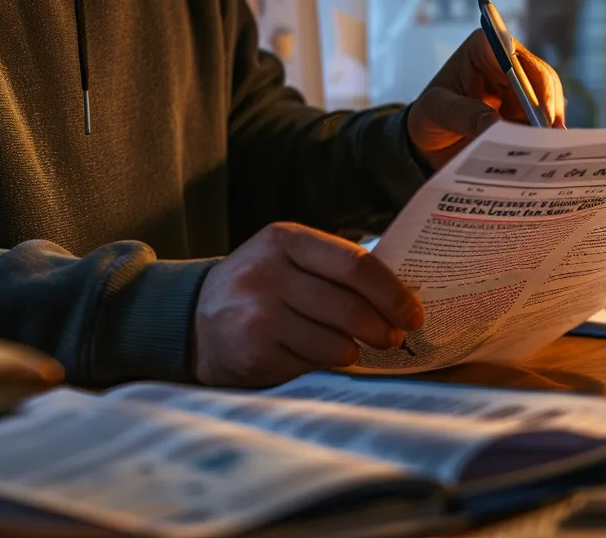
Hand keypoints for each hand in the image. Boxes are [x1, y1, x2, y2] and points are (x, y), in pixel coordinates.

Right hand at [193, 222, 423, 386]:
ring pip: (336, 343)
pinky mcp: (253, 353)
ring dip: (355, 351)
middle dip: (383, 329)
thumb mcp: (288, 258)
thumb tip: (402, 296)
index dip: (393, 293)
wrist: (193, 318)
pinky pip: (312, 366)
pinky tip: (318, 357)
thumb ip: (335, 267)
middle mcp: (268, 273)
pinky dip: (324, 366)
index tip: (413, 313)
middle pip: (351, 308)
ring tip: (354, 348)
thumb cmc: (259, 287)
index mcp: (285, 240)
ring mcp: (258, 315)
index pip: (357, 265)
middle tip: (393, 338)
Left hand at [407, 28, 565, 167]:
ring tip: (547, 153)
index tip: (543, 115)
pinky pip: (543, 122)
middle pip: (541, 81)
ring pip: (548, 103)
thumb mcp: (435, 113)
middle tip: (551, 141)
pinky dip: (544, 138)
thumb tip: (495, 123)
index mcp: (483, 48)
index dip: (534, 86)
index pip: (517, 60)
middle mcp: (507, 62)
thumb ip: (462, 114)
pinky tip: (544, 155)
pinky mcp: (526, 110)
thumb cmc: (428, 117)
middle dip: (546, 111)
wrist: (430, 142)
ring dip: (547, 127)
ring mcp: (520, 87)